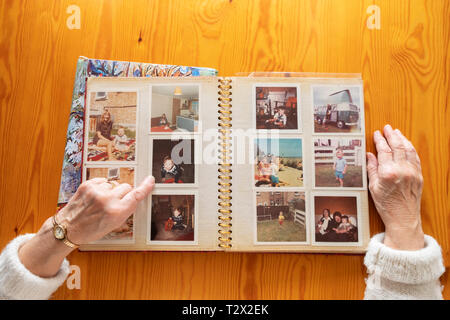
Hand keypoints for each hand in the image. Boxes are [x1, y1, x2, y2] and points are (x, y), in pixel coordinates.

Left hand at [58, 175, 154, 244]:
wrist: (68, 228)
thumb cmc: (90, 230)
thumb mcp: (114, 225)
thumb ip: (125, 209)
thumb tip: (134, 195)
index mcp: (116, 212)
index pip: (136, 195)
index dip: (145, 187)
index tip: (150, 180)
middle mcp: (108, 200)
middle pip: (126, 187)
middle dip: (123, 194)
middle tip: (115, 203)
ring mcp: (97, 191)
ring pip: (114, 184)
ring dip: (110, 191)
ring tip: (100, 202)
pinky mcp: (88, 185)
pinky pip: (102, 181)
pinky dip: (101, 187)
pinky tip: (95, 197)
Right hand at [367, 125, 423, 249]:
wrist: (403, 218)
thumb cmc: (386, 205)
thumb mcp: (373, 187)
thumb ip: (372, 169)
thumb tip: (370, 155)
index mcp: (388, 173)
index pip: (384, 150)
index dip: (380, 140)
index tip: (377, 134)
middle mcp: (402, 170)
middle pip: (397, 146)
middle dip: (391, 135)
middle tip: (387, 128)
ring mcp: (412, 172)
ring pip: (408, 149)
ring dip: (402, 139)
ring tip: (397, 132)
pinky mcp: (419, 175)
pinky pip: (415, 157)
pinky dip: (410, 148)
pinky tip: (406, 144)